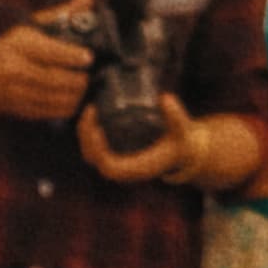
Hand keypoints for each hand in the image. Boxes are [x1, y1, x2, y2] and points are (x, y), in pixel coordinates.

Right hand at [0, 7, 95, 123]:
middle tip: (90, 75)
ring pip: (56, 98)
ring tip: (85, 86)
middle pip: (55, 78)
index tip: (88, 57)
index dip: (71, 56)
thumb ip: (61, 14)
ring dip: (77, 95)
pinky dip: (69, 106)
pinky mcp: (25, 111)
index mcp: (20, 45)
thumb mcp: (32, 27)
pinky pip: (54, 112)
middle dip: (78, 79)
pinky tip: (76, 98)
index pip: (49, 52)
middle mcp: (17, 70)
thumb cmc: (13, 49)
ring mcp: (20, 93)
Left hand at [79, 91, 202, 183]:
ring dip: (84, 131)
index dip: (98, 151)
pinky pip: (93, 145)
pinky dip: (88, 130)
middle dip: (86, 135)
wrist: (181, 150)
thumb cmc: (181, 142)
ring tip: (91, 108)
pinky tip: (93, 112)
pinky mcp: (114, 151)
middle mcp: (123, 168)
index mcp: (135, 169)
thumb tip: (165, 98)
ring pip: (89, 152)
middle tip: (91, 109)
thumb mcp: (183, 130)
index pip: (107, 167)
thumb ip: (176, 117)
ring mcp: (116, 161)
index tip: (98, 128)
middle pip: (92, 158)